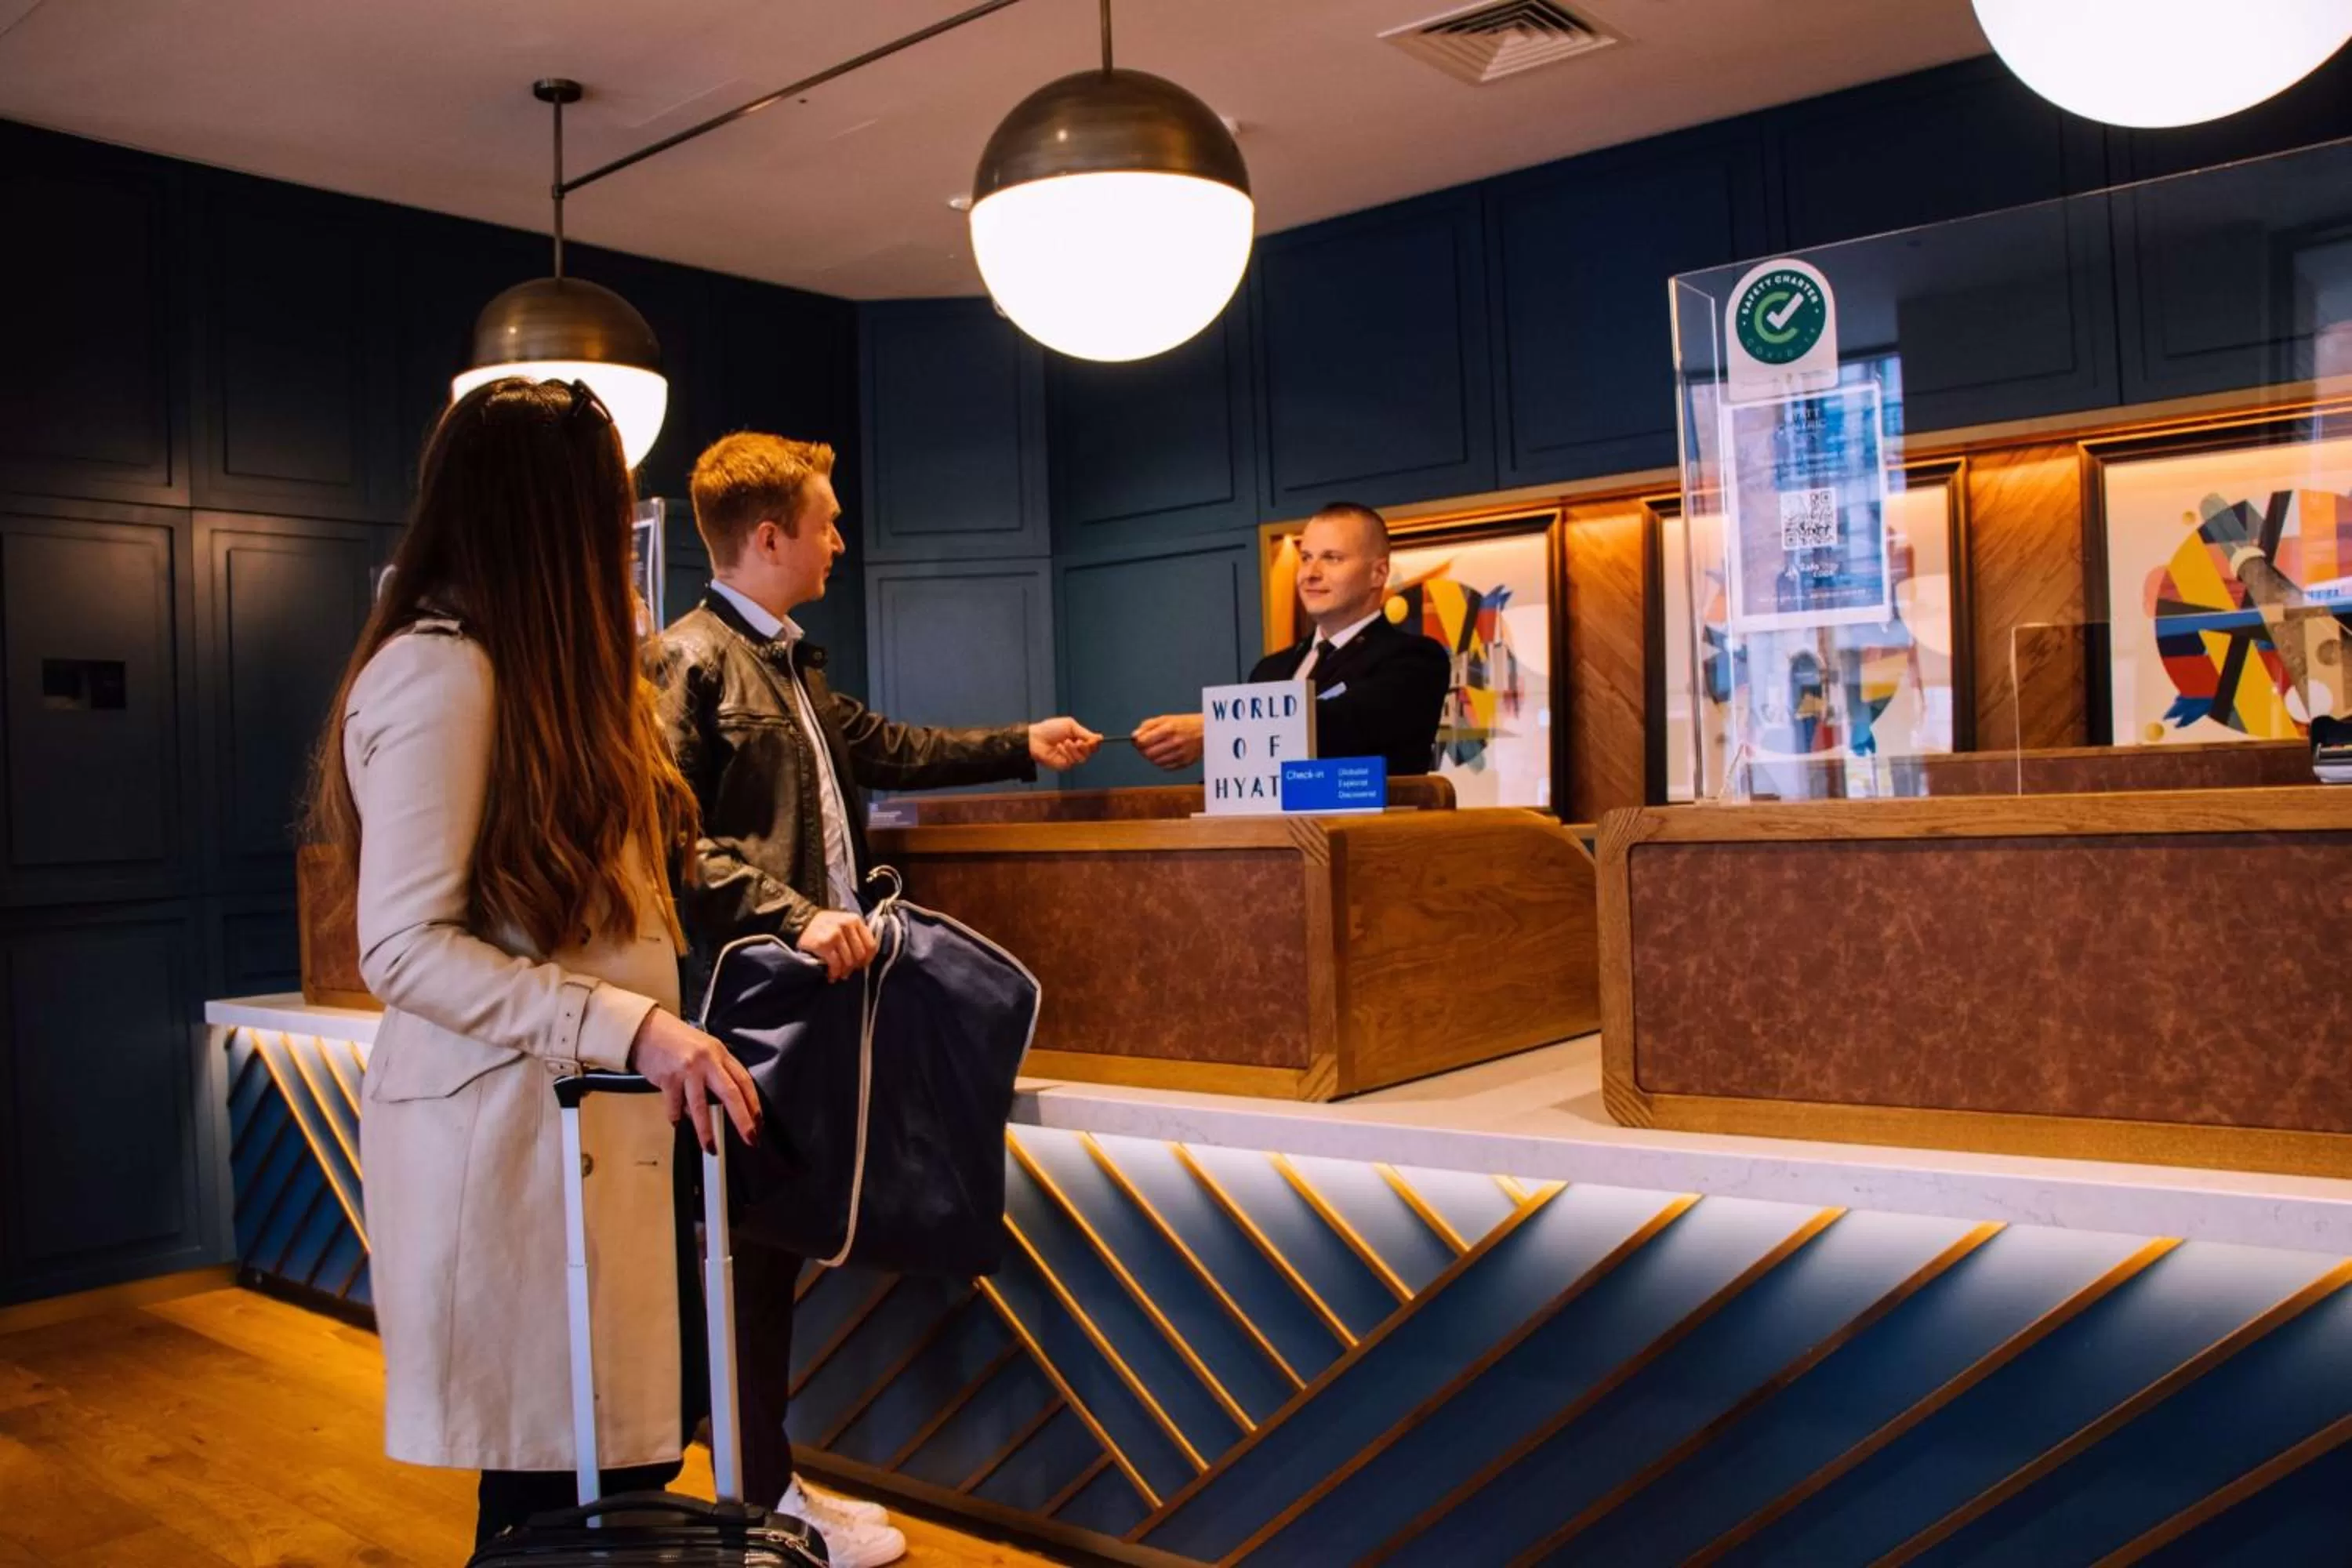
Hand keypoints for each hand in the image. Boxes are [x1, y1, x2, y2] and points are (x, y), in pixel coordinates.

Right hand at [627, 1009, 760, 1153]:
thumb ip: (719, 1071)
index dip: (754, 1104)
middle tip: (749, 1138)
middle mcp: (706, 1061)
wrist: (647, 1031)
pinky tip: (678, 1121)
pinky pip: (676, 1107)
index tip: (758, 1122)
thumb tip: (730, 1101)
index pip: (744, 1081)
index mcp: (719, 1053)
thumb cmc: (677, 1041)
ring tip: (710, 1146)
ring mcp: (687, 1070)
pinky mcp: (668, 1079)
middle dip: (742, 1120)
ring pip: (701, 1107)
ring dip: (706, 1131)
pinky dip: (677, 1117)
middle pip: (730, 1094)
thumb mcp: (706, 1048)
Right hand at [797, 909, 878, 982]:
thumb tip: (865, 959)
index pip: (871, 945)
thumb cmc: (824, 926)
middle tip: (848, 972)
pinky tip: (831, 975)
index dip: (868, 959)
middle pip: (860, 955)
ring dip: (844, 972)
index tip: (862, 965)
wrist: (800, 922)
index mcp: (855, 920)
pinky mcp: (824, 944)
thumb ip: (856, 935)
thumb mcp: (843, 923)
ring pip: (848, 961)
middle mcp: (847, 925)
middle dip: (854, 967)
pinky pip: (835, 964)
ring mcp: (835, 934)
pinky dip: (834, 973)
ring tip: (839, 975)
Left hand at [1028, 716, 1102, 770]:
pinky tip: (1059, 747)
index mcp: (1078, 738)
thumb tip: (1100, 737)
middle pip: (1091, 752)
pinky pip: (1072, 762)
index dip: (1095, 742)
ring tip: (1065, 742)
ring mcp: (1070, 758)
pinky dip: (1066, 753)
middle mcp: (1076, 749)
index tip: (1094, 739)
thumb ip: (1085, 733)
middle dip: (1086, 746)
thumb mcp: (1070, 726)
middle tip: (1078, 741)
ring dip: (1074, 749)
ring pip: (1083, 758)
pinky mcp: (1064, 765)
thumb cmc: (1050, 729)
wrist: (1036, 738)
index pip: (1093, 744)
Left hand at [1133, 712, 1203, 768]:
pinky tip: (1165, 754)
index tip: (1138, 741)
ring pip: (1155, 762)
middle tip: (1146, 746)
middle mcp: (1175, 742)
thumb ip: (1147, 726)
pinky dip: (1161, 762)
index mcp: (1169, 728)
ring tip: (1157, 749)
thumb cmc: (1185, 724)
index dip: (1137, 742)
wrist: (1207, 731)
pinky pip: (1165, 767)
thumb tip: (1134, 737)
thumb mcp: (1165, 719)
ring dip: (1152, 757)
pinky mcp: (1184, 763)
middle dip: (1143, 750)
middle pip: (1148, 753)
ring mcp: (1180, 754)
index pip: (1143, 741)